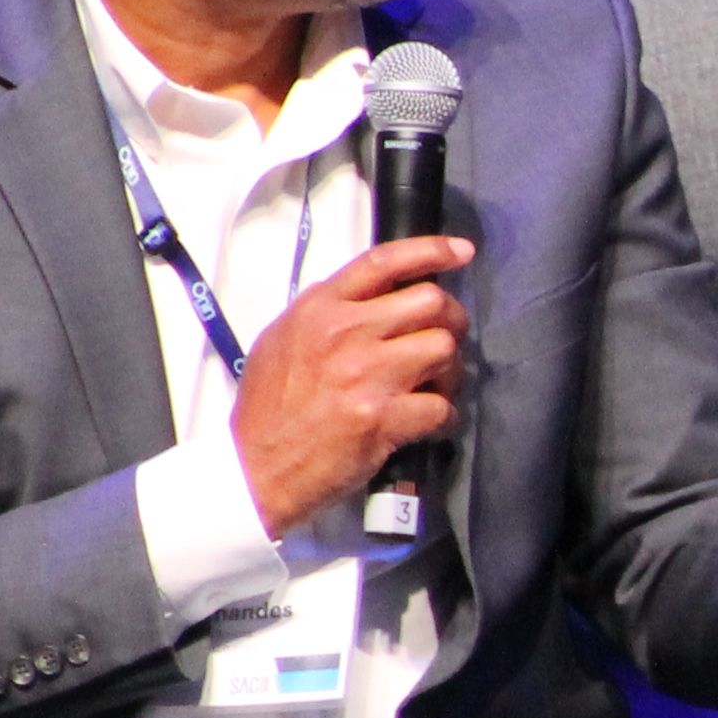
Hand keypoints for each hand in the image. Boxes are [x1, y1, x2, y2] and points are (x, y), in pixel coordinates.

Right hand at [230, 236, 473, 533]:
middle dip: (450, 320)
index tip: (462, 253)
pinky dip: (444, 416)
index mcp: (320, 309)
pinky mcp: (384, 418)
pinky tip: (430, 423)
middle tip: (443, 342)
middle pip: (431, 302)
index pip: (384, 263)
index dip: (431, 251)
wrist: (255, 466)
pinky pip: (441, 406)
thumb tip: (370, 299)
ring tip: (435, 386)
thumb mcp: (281, 339)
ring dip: (450, 370)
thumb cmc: (268, 406)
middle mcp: (346, 333)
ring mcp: (368, 375)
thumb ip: (324, 314)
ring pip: (444, 349)